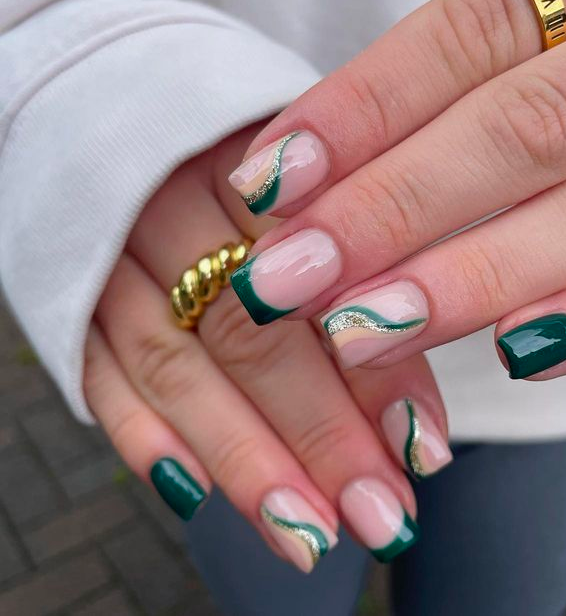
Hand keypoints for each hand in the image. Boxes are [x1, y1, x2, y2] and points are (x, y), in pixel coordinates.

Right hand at [83, 124, 450, 572]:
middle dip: (316, 431)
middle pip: (248, 331)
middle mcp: (173, 203)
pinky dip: (143, 433)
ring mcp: (114, 250)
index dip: (373, 367)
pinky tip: (196, 492)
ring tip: (305, 530)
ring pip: (175, 364)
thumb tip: (418, 416)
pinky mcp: (73, 285)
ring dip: (242, 456)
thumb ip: (366, 272)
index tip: (422, 445)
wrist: (121, 106)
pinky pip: (97, 368)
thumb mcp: (313, 177)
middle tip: (377, 510)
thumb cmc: (253, 158)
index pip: (320, 275)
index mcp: (252, 161)